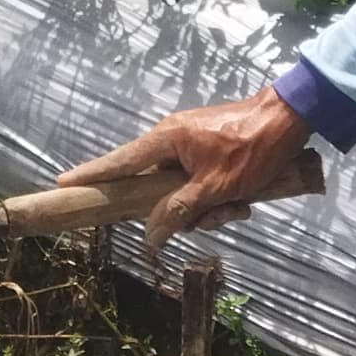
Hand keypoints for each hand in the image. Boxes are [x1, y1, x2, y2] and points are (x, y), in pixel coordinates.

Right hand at [64, 89, 318, 237]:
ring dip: (209, 209)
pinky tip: (245, 200)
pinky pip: (202, 185)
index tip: (63, 183)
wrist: (292, 119)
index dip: (92, 175)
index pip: (120, 162)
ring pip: (184, 192)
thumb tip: (150, 237)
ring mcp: (192, 146)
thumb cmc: (252, 149)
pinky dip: (219, 198)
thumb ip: (178, 211)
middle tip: (215, 215)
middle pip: (157, 189)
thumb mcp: (215, 188)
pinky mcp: (211, 152)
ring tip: (238, 204)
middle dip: (185, 212)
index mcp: (166, 140)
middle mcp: (173, 140)